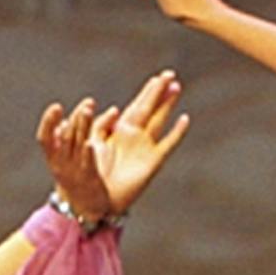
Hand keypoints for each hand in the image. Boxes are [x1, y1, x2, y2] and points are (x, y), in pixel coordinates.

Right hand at [38, 96, 115, 223]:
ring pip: (75, 146)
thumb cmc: (82, 177)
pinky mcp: (88, 179)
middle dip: (76, 119)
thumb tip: (114, 110)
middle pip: (66, 136)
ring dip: (81, 127)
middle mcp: (61, 163)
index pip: (46, 137)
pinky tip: (89, 143)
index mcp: (55, 156)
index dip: (48, 122)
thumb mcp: (84, 152)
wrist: (83, 209)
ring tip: (88, 110)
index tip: (56, 107)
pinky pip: (86, 165)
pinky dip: (87, 153)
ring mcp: (74, 171)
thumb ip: (98, 130)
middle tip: (87, 104)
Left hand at [88, 69, 189, 215]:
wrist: (98, 200)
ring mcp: (146, 148)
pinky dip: (176, 132)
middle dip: (159, 92)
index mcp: (121, 131)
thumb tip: (114, 110)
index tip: (158, 77)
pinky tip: (184, 119)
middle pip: (151, 109)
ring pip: (160, 120)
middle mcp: (136, 137)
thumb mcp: (91, 144)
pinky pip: (167, 144)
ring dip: (168, 105)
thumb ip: (99, 126)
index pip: (138, 106)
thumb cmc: (92, 175)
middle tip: (170, 74)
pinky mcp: (152, 163)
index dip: (148, 92)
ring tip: (177, 87)